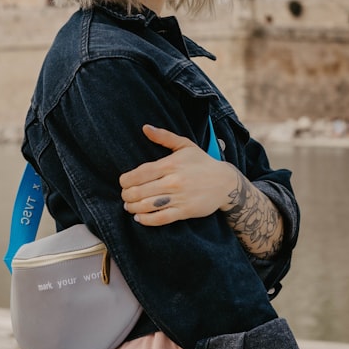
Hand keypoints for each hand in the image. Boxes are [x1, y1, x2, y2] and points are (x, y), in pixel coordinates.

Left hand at [119, 124, 236, 225]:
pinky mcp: (185, 211)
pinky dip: (147, 220)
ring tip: (129, 206)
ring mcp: (179, 197)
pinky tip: (139, 218)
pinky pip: (161, 218)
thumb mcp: (185, 145)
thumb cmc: (202, 163)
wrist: (225, 183)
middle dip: (127, 195)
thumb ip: (164, 136)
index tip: (123, 182)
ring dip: (133, 208)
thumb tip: (145, 128)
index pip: (141, 173)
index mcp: (171, 164)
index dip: (126, 180)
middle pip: (140, 191)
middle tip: (125, 196)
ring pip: (147, 206)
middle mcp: (173, 181)